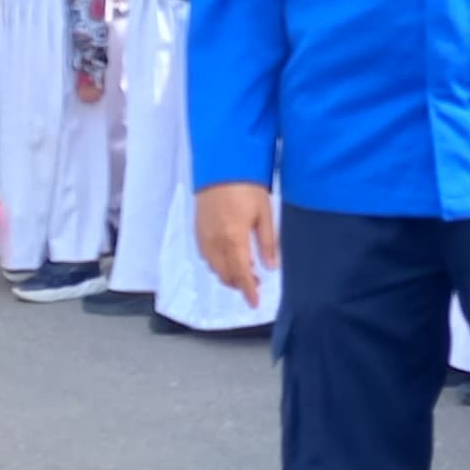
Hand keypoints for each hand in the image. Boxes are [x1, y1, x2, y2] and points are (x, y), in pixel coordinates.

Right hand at [197, 182, 276, 298]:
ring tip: (244, 269)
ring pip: (214, 268)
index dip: (248, 292)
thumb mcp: (265, 214)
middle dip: (239, 284)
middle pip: (226, 275)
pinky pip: (206, 256)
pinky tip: (228, 257)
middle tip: (255, 283)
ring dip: (228, 274)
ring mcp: (204, 237)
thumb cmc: (246, 188)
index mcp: (234, 240)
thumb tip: (271, 267)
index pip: (241, 274)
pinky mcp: (198, 230)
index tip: (254, 303)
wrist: (221, 167)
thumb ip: (267, 243)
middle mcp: (216, 242)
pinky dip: (217, 263)